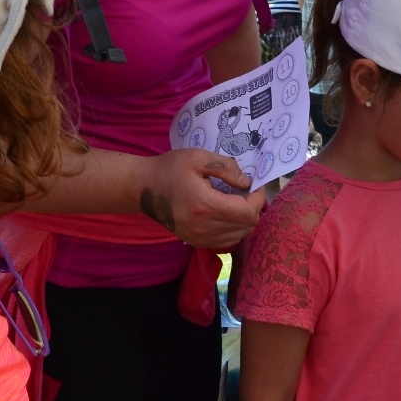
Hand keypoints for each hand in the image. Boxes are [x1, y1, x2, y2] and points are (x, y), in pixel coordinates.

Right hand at [138, 150, 267, 249]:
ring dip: (244, 220)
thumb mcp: (198, 157)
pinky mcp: (195, 242)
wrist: (143, 188)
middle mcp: (203, 227)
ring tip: (237, 202)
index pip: (247, 212)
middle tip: (247, 192)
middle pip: (246, 226)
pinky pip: (226, 242)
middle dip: (253, 209)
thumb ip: (226, 168)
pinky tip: (226, 214)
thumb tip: (247, 182)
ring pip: (239, 236)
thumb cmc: (170, 169)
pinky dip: (233, 229)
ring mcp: (198, 238)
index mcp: (205, 205)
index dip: (258, 199)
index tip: (255, 185)